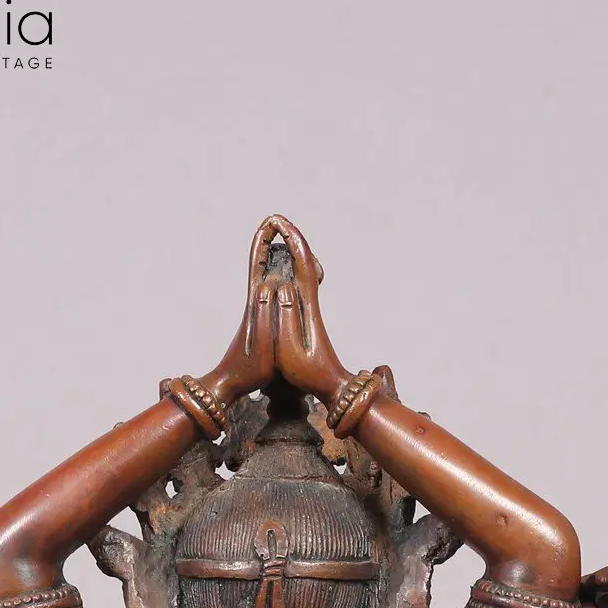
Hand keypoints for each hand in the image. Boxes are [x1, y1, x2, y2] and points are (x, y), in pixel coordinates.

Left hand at [202, 219, 280, 405]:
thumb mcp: (262, 348)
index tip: (273, 219)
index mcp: (255, 305)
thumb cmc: (247, 372)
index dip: (264, 241)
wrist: (228, 387)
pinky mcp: (262, 323)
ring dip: (283, 263)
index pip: (259, 265)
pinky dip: (286, 283)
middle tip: (282, 224)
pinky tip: (295, 286)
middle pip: (265, 265)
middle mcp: (255, 304)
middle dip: (274, 244)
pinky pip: (276, 295)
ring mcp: (258, 313)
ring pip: (272, 279)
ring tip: (301, 257)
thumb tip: (270, 285)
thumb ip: (266, 317)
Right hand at [267, 216, 347, 400]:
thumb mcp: (291, 351)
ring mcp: (309, 308)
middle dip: (291, 237)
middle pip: (303, 260)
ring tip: (278, 233)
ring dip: (292, 249)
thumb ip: (286, 318)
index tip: (279, 221)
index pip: (300, 264)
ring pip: (303, 270)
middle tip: (276, 218)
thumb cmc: (309, 375)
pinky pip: (299, 284)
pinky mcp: (307, 317)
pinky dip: (293, 268)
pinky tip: (284, 268)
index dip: (291, 241)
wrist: (331, 389)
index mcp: (306, 306)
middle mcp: (309, 302)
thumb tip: (283, 286)